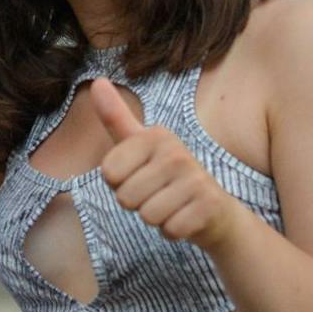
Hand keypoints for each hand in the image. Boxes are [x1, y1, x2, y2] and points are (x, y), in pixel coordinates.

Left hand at [92, 77, 244, 249]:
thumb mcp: (139, 145)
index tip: (139, 175)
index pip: (109, 173)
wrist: (214, 209)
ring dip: (154, 218)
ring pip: (146, 215)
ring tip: (170, 205)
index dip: (118, 183)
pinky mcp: (208, 206)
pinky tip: (184, 217)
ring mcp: (196, 179)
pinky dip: (173, 231)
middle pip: (125, 197)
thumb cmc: (166, 176)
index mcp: (155, 135)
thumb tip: (98, 81)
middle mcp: (177, 152)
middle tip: (157, 193)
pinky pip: (168, 230)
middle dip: (136, 203)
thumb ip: (116, 117)